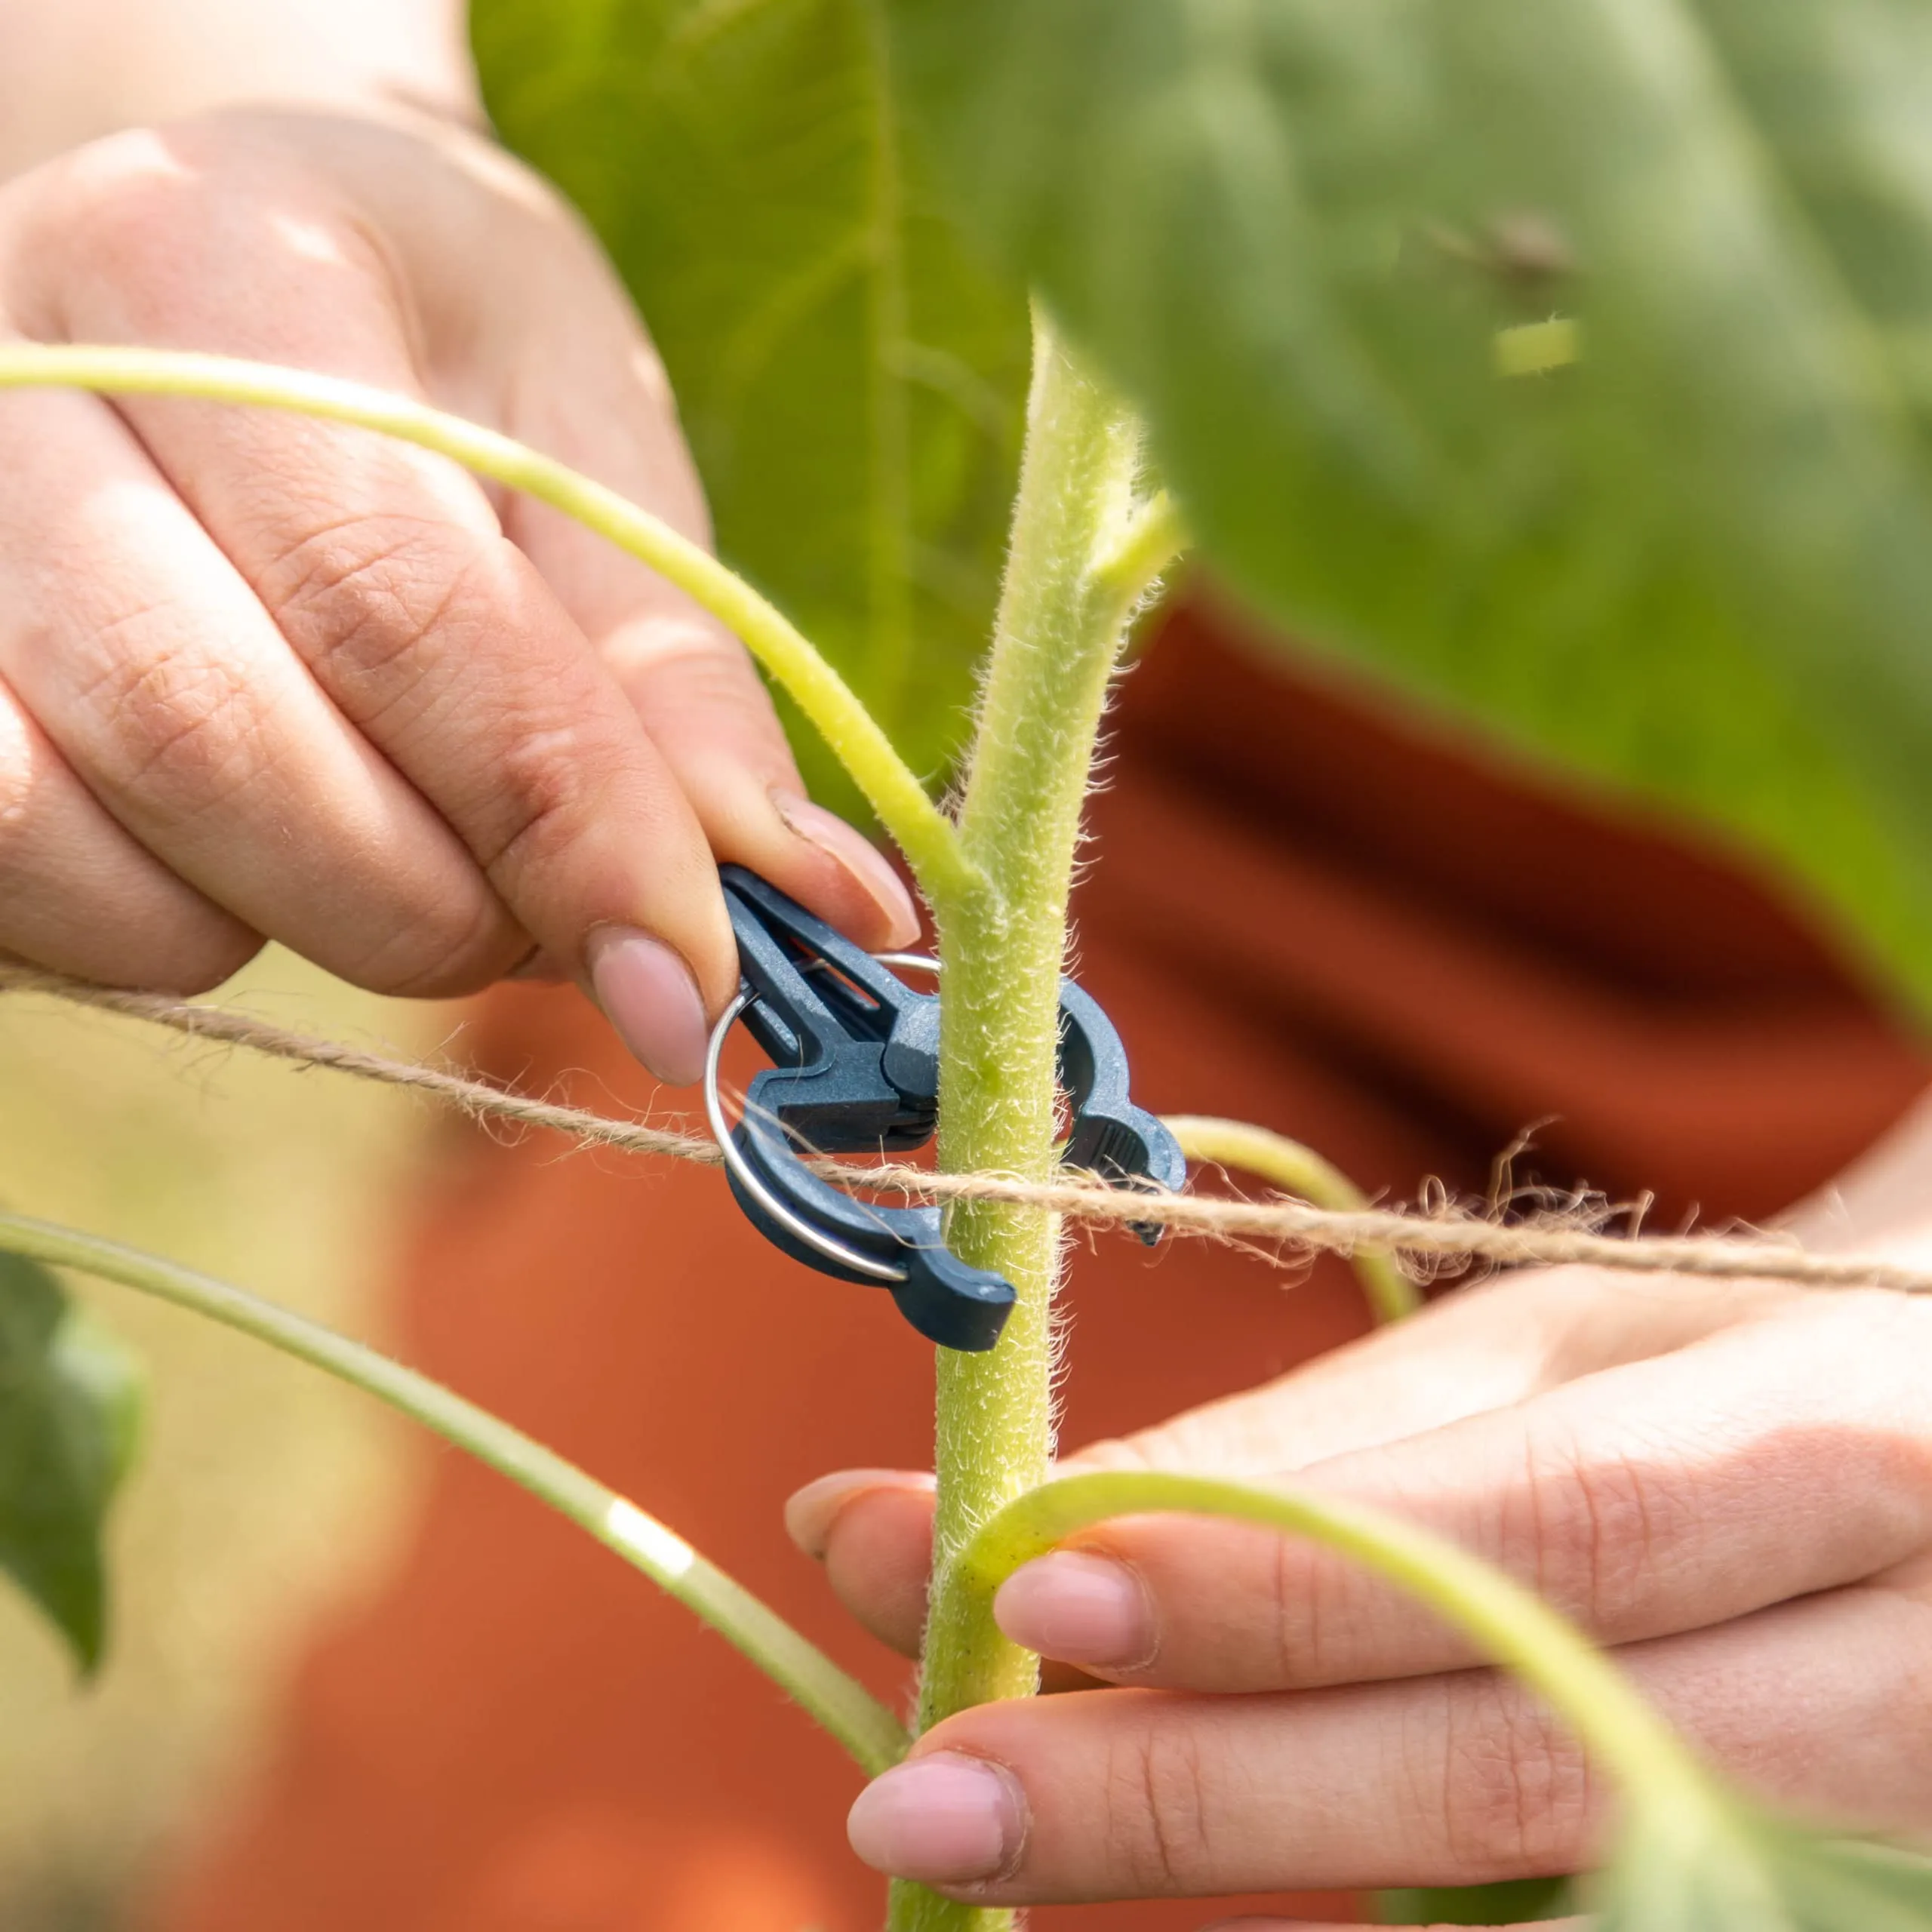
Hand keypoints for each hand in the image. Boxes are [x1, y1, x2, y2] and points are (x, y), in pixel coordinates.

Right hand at [0, 105, 915, 1080]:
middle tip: (559, 906)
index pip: (394, 601)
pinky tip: (264, 842)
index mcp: (223, 268)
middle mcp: (9, 369)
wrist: (247, 284)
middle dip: (445, 896)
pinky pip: (15, 891)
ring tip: (412, 833)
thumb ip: (681, 689)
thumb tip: (823, 912)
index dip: (565, 822)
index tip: (698, 982)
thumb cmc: (445, 366)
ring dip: (312, 915)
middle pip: (223, 741)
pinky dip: (173, 929)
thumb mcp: (601, 467)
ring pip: (94, 846)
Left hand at [790, 1267, 1931, 1921]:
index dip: (1275, 1574)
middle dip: (1193, 1783)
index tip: (1022, 1584)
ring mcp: (1899, 1839)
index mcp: (1844, 1440)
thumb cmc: (1736, 1367)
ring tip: (1009, 1847)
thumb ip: (1304, 1447)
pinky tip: (1224, 1910)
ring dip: (1256, 1884)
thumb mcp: (1558, 1358)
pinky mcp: (1845, 1922)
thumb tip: (989, 1507)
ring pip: (1554, 1903)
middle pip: (1519, 1757)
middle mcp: (1906, 1669)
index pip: (1533, 1528)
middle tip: (919, 1798)